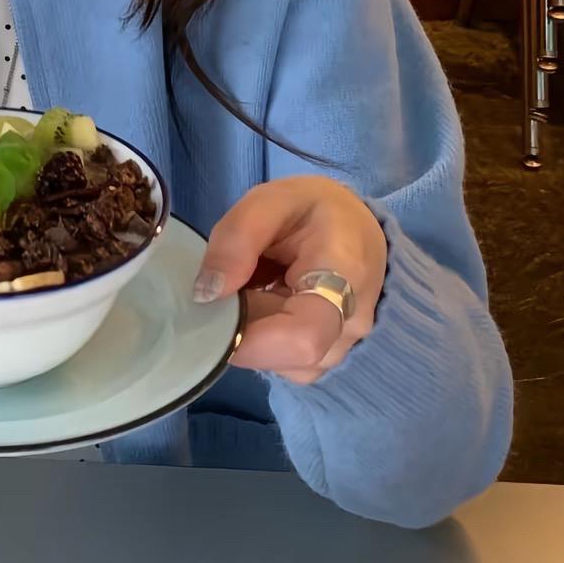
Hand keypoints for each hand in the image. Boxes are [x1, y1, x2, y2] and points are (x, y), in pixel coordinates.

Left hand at [194, 178, 386, 385]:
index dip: (250, 341)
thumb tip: (207, 294)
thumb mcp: (271, 200)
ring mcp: (342, 347)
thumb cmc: (314, 209)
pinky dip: (260, 336)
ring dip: (250, 330)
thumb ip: (236, 238)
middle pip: (284, 354)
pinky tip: (260, 301)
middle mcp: (351, 324)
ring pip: (280, 362)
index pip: (304, 338)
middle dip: (241, 325)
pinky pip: (283, 361)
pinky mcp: (325, 356)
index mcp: (345, 276)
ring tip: (250, 285)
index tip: (213, 310)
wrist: (356, 226)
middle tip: (230, 282)